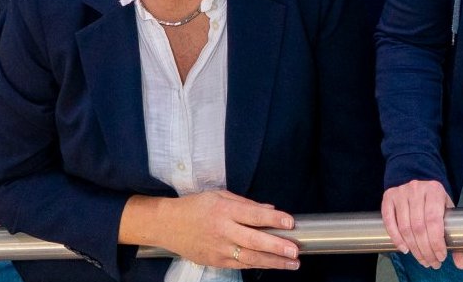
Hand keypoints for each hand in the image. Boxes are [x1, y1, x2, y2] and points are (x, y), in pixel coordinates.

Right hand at [121, 191, 299, 269]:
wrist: (166, 225)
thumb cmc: (195, 207)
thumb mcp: (219, 196)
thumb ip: (246, 203)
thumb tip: (270, 208)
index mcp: (224, 210)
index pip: (253, 214)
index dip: (273, 218)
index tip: (290, 222)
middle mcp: (223, 230)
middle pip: (254, 240)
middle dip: (277, 246)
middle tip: (295, 250)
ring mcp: (219, 248)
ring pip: (250, 257)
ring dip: (274, 262)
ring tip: (292, 263)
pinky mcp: (216, 261)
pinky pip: (241, 264)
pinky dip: (258, 265)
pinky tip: (274, 266)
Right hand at [381, 180, 462, 270]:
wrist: (415, 176)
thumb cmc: (434, 198)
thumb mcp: (447, 209)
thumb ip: (456, 235)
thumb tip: (461, 263)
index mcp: (434, 191)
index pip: (434, 221)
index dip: (436, 242)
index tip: (441, 256)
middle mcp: (416, 190)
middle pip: (418, 227)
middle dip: (425, 250)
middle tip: (431, 263)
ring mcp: (400, 193)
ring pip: (404, 227)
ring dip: (413, 248)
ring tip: (422, 259)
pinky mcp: (388, 198)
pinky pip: (389, 222)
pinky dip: (396, 238)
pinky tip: (404, 249)